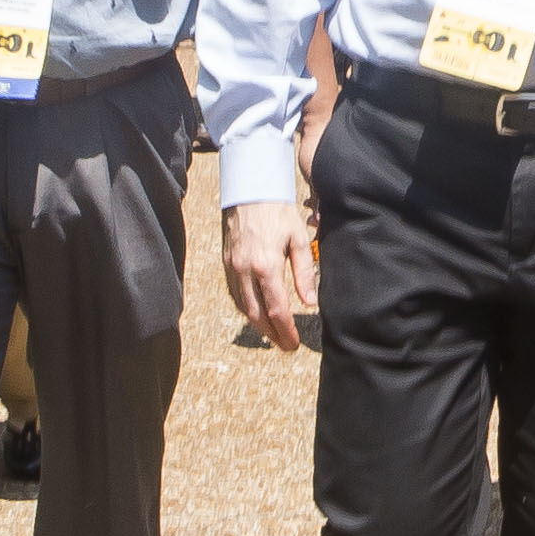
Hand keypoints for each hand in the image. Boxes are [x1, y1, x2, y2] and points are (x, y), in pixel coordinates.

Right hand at [223, 199, 317, 349]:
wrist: (250, 189)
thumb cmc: (278, 211)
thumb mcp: (298, 239)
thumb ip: (304, 273)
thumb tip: (309, 302)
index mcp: (266, 265)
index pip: (276, 309)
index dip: (285, 330)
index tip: (293, 344)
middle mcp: (245, 269)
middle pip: (257, 314)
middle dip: (271, 334)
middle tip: (284, 346)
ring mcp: (232, 267)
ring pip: (242, 306)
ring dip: (257, 325)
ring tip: (272, 335)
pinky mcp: (226, 262)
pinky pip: (234, 293)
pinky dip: (245, 308)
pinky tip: (256, 314)